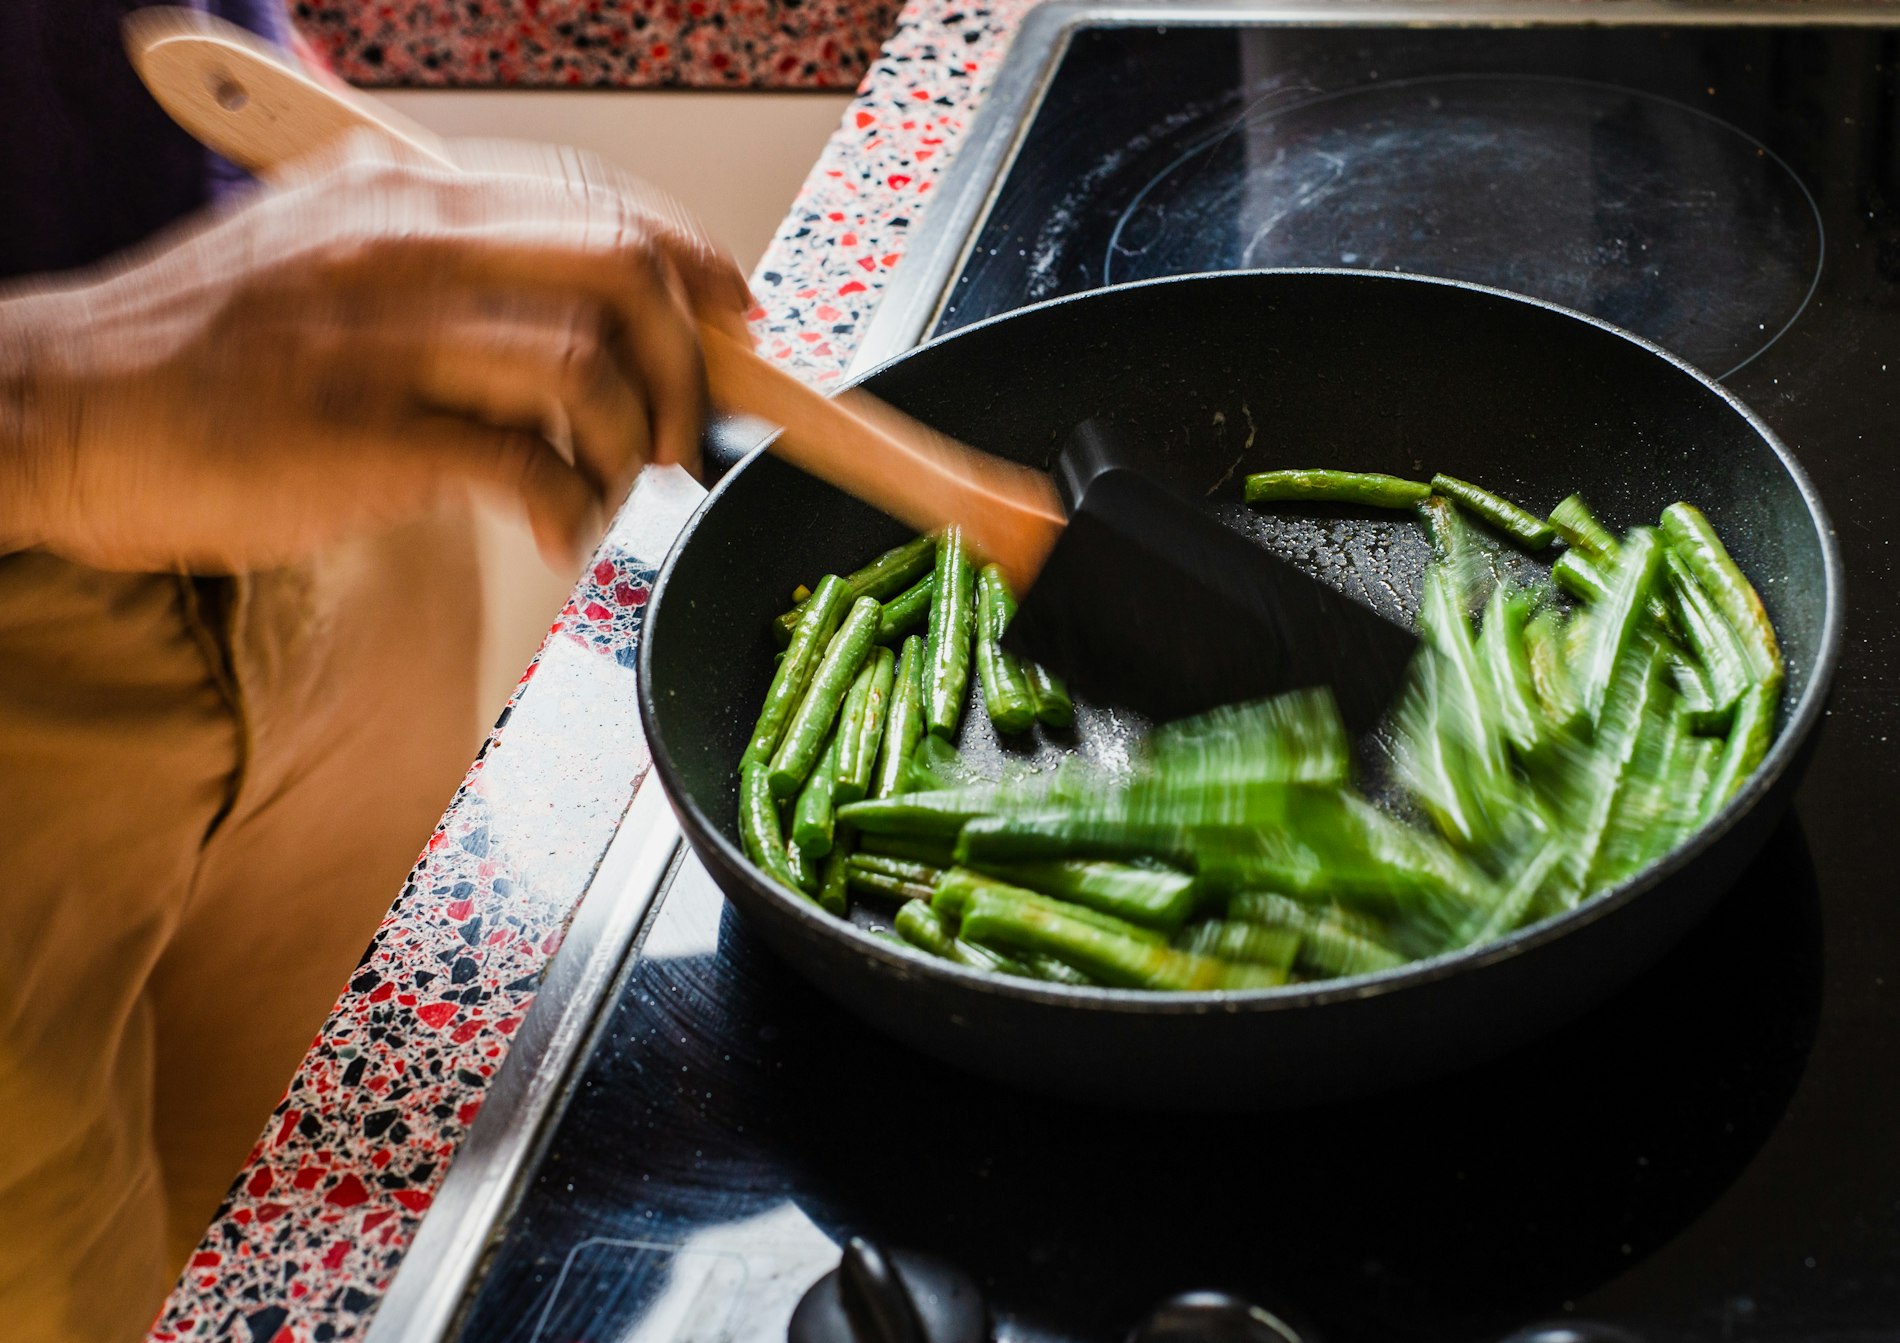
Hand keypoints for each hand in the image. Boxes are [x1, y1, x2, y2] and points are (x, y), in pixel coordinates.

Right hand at [0, 131, 750, 571]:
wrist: (57, 409)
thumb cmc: (196, 352)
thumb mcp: (320, 259)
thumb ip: (441, 268)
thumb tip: (574, 314)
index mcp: (400, 196)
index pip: (596, 202)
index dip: (691, 262)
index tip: (733, 317)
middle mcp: (401, 248)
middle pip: (619, 271)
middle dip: (689, 364)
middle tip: (691, 435)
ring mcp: (381, 338)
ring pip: (587, 368)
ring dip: (631, 446)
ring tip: (610, 491)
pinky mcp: (361, 435)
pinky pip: (524, 463)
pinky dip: (569, 506)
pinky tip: (556, 529)